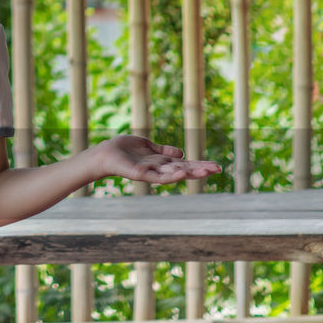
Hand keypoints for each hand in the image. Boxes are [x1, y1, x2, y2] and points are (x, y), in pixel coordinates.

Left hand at [92, 135, 220, 183]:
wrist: (104, 154)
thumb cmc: (123, 149)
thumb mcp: (148, 146)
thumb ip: (163, 151)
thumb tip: (181, 154)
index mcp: (161, 161)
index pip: (184, 164)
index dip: (199, 164)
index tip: (215, 166)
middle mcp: (158, 168)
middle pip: (183, 169)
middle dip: (200, 169)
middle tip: (218, 169)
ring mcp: (151, 172)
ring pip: (174, 174)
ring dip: (190, 173)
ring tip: (207, 171)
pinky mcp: (141, 174)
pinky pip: (158, 176)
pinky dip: (171, 175)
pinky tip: (182, 173)